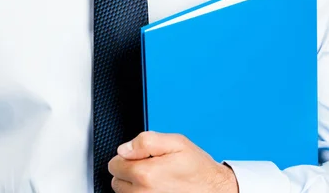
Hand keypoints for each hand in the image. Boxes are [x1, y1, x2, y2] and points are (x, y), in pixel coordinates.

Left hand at [108, 130, 238, 192]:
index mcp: (146, 174)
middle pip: (117, 181)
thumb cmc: (197, 168)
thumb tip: (124, 148)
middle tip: (151, 167)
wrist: (213, 190)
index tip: (141, 156)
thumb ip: (146, 141)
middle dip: (129, 171)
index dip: (127, 156)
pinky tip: (157, 190)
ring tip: (156, 179)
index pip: (115, 164)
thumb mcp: (176, 142)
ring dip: (134, 186)